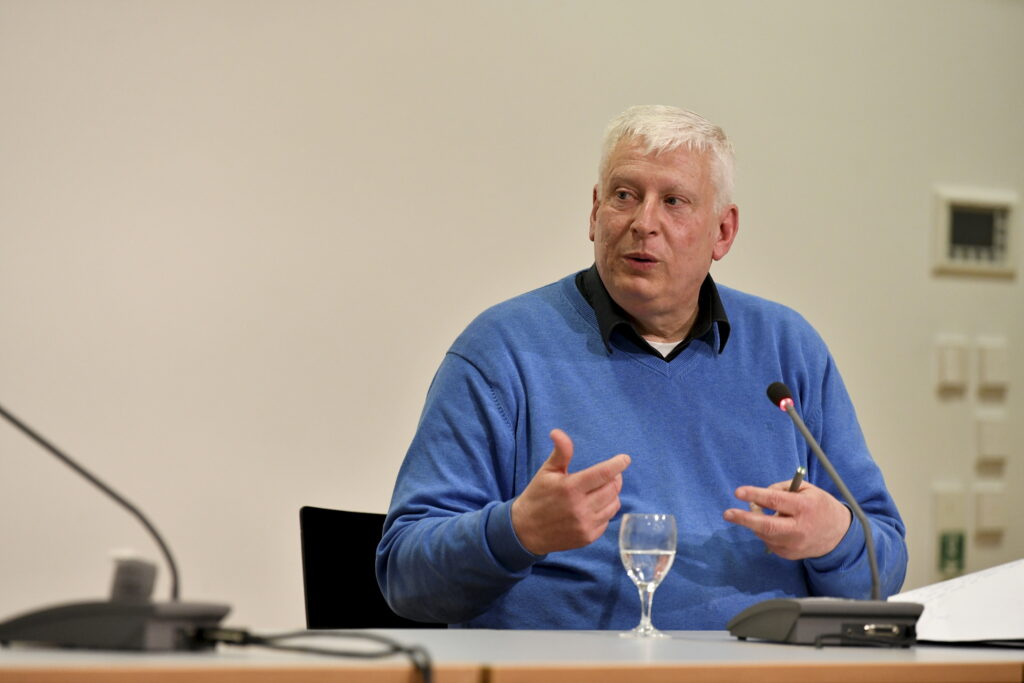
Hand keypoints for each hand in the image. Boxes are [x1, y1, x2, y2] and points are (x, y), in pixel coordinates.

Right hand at [510, 429, 630, 554]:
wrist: (526, 530)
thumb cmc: (537, 496)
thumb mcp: (546, 471)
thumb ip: (560, 452)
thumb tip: (558, 432)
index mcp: (570, 488)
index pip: (604, 473)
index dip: (618, 464)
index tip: (625, 459)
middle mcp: (580, 508)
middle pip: (612, 488)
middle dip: (615, 478)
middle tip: (610, 474)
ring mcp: (585, 525)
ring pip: (613, 504)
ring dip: (611, 494)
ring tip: (601, 490)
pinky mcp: (588, 537)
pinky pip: (608, 520)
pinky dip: (605, 510)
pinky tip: (594, 506)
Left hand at [722, 480, 851, 559]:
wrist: (839, 535)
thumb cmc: (819, 506)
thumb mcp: (806, 489)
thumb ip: (782, 489)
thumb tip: (758, 497)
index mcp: (805, 507)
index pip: (776, 500)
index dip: (755, 495)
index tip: (738, 492)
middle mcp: (799, 529)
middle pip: (767, 525)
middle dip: (744, 519)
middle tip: (728, 514)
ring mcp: (794, 545)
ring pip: (764, 533)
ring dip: (756, 522)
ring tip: (762, 513)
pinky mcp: (789, 555)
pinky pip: (769, 541)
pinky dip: (766, 532)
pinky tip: (777, 526)